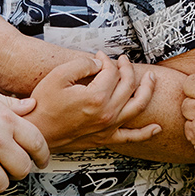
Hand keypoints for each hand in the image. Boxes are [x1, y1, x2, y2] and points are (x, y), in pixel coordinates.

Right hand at [27, 53, 159, 150]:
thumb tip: (98, 63)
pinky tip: (156, 127)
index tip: (99, 57)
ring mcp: (108, 127)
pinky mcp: (105, 138)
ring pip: (137, 107)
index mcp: (96, 97)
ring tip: (151, 79)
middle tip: (123, 61)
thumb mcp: (58, 76)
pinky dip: (146, 133)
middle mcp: (106, 113)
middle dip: (127, 69)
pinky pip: (132, 137)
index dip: (106, 60)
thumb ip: (81, 64)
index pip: (111, 72)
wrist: (37, 132)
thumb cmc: (43, 105)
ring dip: (147, 90)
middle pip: (128, 85)